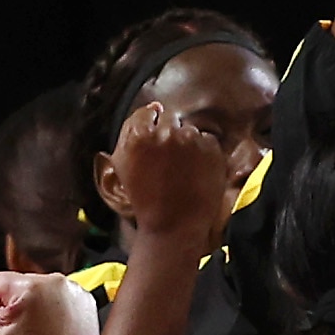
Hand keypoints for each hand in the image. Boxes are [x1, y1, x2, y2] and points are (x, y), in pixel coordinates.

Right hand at [0, 272, 97, 334]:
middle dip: (19, 308)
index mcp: (32, 286)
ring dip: (38, 310)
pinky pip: (60, 301)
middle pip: (21, 286)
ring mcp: (76, 293)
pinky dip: (55, 315)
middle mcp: (58, 283)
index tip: (7, 328)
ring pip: (40, 293)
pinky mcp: (87, 305)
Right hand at [107, 100, 235, 246]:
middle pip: (169, 120)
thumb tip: (153, 108)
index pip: (147, 113)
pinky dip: (204, 154)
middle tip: (170, 163)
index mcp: (138, 136)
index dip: (152, 127)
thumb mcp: (123, 165)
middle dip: (170, 137)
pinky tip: (197, 173)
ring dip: (188, 145)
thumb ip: (131, 133)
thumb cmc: (145, 199)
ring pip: (189, 131)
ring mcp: (190, 140)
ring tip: (184, 171)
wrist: (173, 226)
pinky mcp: (211, 148)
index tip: (156, 141)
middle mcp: (165, 133)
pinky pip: (207, 141)